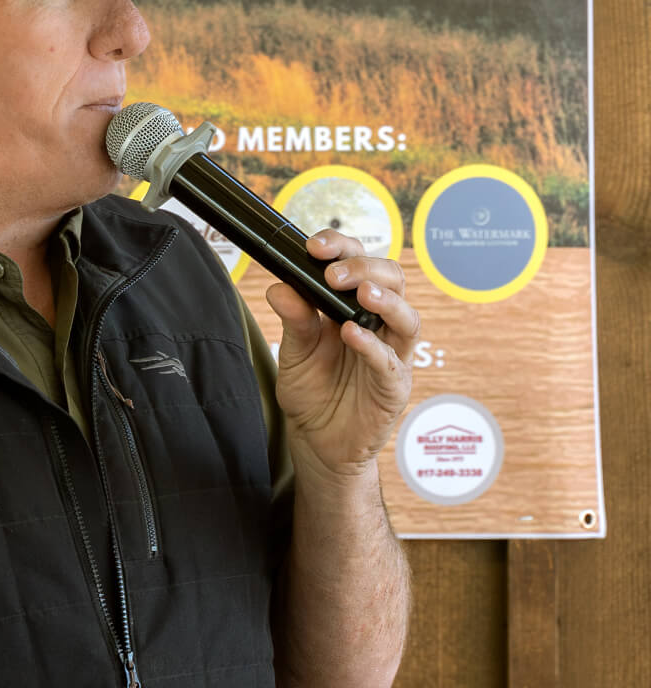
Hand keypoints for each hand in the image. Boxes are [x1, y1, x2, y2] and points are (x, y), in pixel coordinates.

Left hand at [264, 229, 419, 478]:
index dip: (343, 249)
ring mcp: (392, 355)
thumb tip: (280, 287)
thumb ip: (294, 321)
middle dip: (365, 269)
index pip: (361, 263)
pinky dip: (374, 347)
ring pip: (407, 318)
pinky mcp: (394, 387)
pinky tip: (353, 335)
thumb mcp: (295, 353)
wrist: (316, 441)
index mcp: (355, 307)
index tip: (315, 246)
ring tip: (362, 294)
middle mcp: (380, 325)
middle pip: (392, 281)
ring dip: (386, 301)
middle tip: (334, 274)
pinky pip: (391, 363)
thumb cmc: (312, 392)